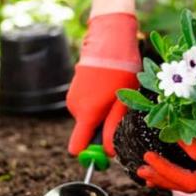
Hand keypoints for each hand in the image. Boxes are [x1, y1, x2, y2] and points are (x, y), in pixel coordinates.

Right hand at [67, 13, 140, 156]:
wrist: (109, 40)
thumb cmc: (121, 71)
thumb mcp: (123, 102)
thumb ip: (112, 128)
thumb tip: (108, 152)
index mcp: (87, 113)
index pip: (77, 148)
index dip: (90, 154)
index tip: (104, 152)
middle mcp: (75, 107)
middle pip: (85, 133)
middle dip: (101, 130)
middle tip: (118, 113)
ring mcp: (72, 97)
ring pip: (87, 119)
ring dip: (101, 114)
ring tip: (114, 95)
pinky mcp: (74, 90)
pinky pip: (85, 106)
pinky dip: (96, 103)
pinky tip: (106, 88)